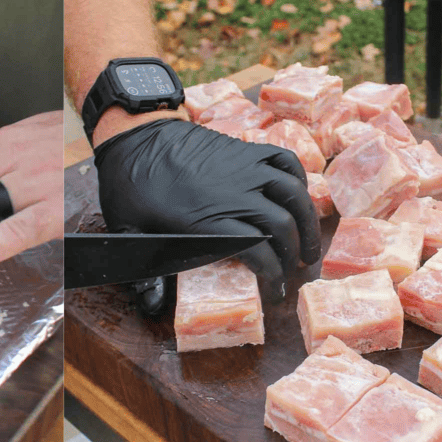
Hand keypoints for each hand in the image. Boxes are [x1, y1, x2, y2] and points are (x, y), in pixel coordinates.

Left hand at [93, 118, 320, 301]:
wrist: (135, 136)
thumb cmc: (131, 186)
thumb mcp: (131, 231)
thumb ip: (146, 271)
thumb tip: (153, 305)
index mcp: (208, 221)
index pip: (258, 252)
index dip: (273, 275)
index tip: (276, 290)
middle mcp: (234, 195)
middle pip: (282, 227)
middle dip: (295, 255)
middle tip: (297, 272)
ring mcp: (244, 168)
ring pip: (293, 195)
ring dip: (309, 222)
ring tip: (310, 244)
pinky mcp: (246, 150)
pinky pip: (285, 162)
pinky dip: (299, 179)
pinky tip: (299, 197)